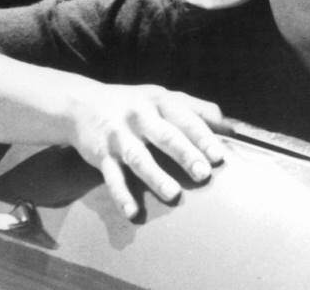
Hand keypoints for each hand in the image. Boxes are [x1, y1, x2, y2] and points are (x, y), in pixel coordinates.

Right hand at [61, 80, 228, 218]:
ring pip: (138, 158)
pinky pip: (111, 177)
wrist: (80, 104)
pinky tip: (132, 212)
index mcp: (160, 101)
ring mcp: (118, 136)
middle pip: (165, 136)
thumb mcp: (163, 97)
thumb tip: (229, 124)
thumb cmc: (134, 104)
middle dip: (185, 154)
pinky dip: (121, 195)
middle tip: (203, 173)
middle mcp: (139, 116)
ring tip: (173, 194)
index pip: (185, 119)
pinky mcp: (100, 154)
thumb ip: (196, 109)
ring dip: (155, 176)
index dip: (203, 136)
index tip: (218, 155)